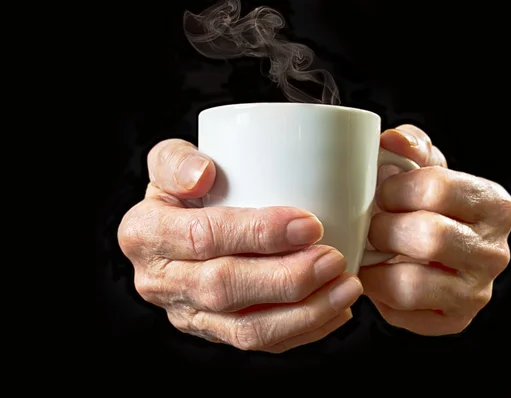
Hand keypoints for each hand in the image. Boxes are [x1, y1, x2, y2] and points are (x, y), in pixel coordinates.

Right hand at [118, 139, 362, 352]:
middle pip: (226, 289)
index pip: (204, 236)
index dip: (259, 233)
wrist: (176, 230)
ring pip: (246, 330)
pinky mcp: (213, 332)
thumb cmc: (183, 190)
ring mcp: (188, 313)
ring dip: (304, 313)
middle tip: (334, 259)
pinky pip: (259, 343)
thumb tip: (202, 174)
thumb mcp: (168, 162)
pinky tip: (336, 309)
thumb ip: (176, 159)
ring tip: (347, 287)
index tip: (309, 224)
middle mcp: (160, 282)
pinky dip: (304, 331)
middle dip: (287, 279)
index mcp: (145, 234)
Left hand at [360, 125, 510, 335]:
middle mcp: (494, 251)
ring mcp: (477, 292)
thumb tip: (392, 141)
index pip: (437, 188)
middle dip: (384, 228)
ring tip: (370, 252)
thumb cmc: (425, 204)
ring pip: (410, 284)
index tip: (383, 192)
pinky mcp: (454, 320)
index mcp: (493, 204)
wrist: (433, 251)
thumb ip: (410, 147)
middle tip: (372, 225)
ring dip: (375, 266)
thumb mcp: (423, 167)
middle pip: (428, 237)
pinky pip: (402, 314)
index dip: (396, 189)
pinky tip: (380, 276)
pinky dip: (379, 295)